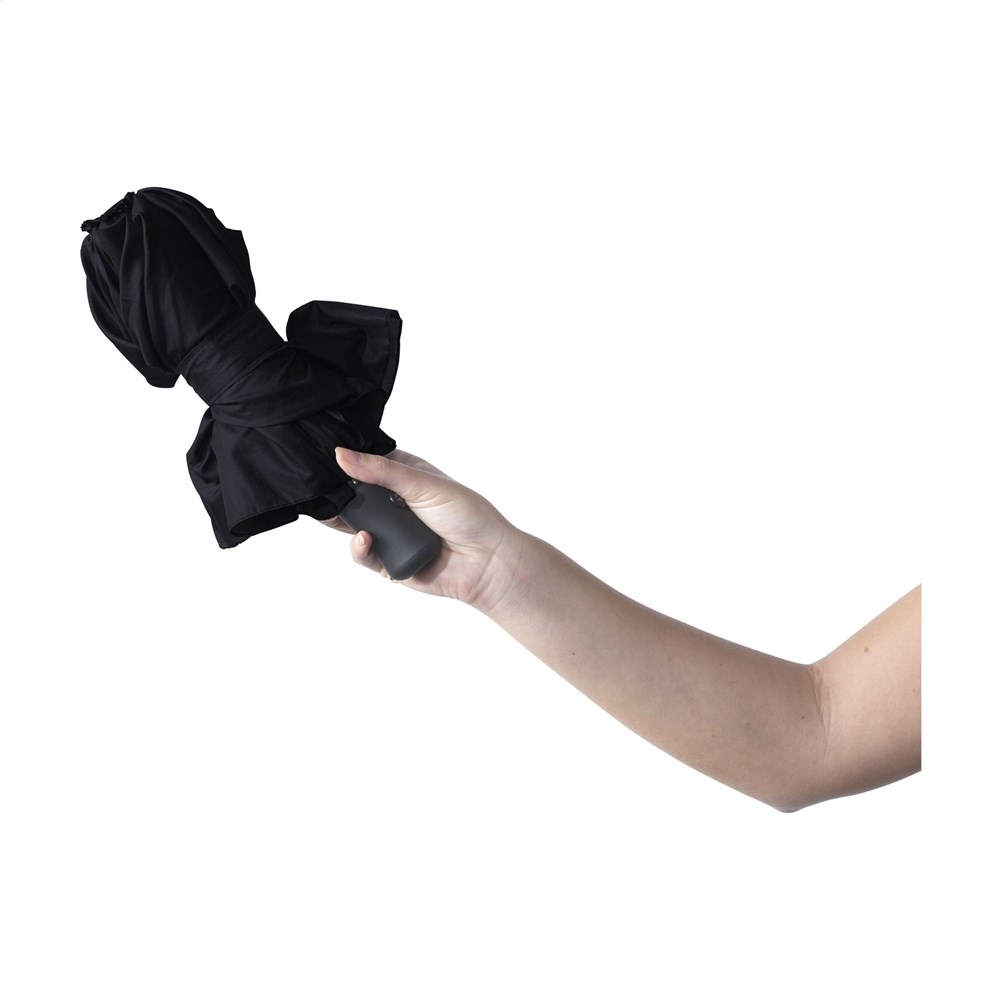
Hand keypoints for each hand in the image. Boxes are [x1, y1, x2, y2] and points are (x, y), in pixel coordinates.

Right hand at [323, 447, 523, 606]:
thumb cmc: (467, 515)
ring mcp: (390, 532)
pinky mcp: (389, 560)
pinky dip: (359, 548)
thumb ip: (381, 471)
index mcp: (403, 476)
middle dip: (338, 496)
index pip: (365, 464)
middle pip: (354, 496)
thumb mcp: (422, 484)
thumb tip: (341, 454)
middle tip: (322, 492)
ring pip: (352, 526)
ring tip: (340, 517)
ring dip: (344, 523)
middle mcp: (394, 503)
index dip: (346, 463)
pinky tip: (364, 540)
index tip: (324, 460)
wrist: (487, 562)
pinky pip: (363, 555)